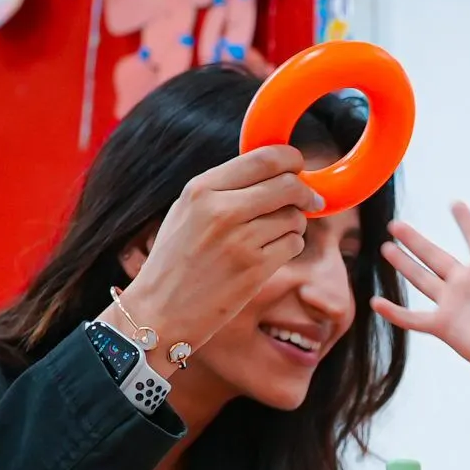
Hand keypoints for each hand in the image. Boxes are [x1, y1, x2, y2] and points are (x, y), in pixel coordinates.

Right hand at [115, 145, 319, 356]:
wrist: (159, 311)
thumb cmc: (174, 261)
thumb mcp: (187, 211)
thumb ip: (225, 188)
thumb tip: (275, 172)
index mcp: (202, 189)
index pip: (265, 158)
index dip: (291, 159)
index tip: (298, 166)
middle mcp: (221, 210)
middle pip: (288, 185)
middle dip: (304, 192)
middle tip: (309, 200)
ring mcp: (240, 241)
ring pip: (295, 217)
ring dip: (294, 224)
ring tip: (273, 234)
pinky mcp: (255, 270)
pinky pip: (294, 245)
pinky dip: (290, 247)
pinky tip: (270, 254)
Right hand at [372, 203, 469, 390]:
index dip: (466, 223)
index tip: (455, 204)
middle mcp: (466, 284)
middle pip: (436, 256)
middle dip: (416, 241)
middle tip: (395, 224)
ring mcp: (452, 304)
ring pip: (421, 279)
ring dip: (404, 264)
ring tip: (386, 247)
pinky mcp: (443, 325)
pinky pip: (413, 318)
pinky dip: (394, 312)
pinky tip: (376, 302)